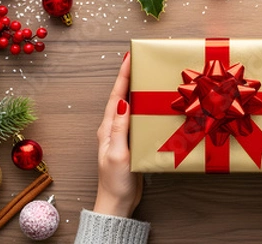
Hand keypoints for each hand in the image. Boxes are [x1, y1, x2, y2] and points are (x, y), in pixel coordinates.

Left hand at [93, 53, 142, 217]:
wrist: (117, 203)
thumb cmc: (115, 181)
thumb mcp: (118, 154)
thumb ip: (120, 129)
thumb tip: (123, 103)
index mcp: (107, 128)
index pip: (116, 96)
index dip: (123, 76)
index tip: (130, 58)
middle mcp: (113, 129)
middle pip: (122, 97)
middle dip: (130, 77)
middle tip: (141, 61)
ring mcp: (122, 136)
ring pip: (131, 107)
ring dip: (138, 90)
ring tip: (148, 76)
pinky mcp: (132, 143)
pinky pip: (138, 120)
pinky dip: (145, 108)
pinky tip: (153, 105)